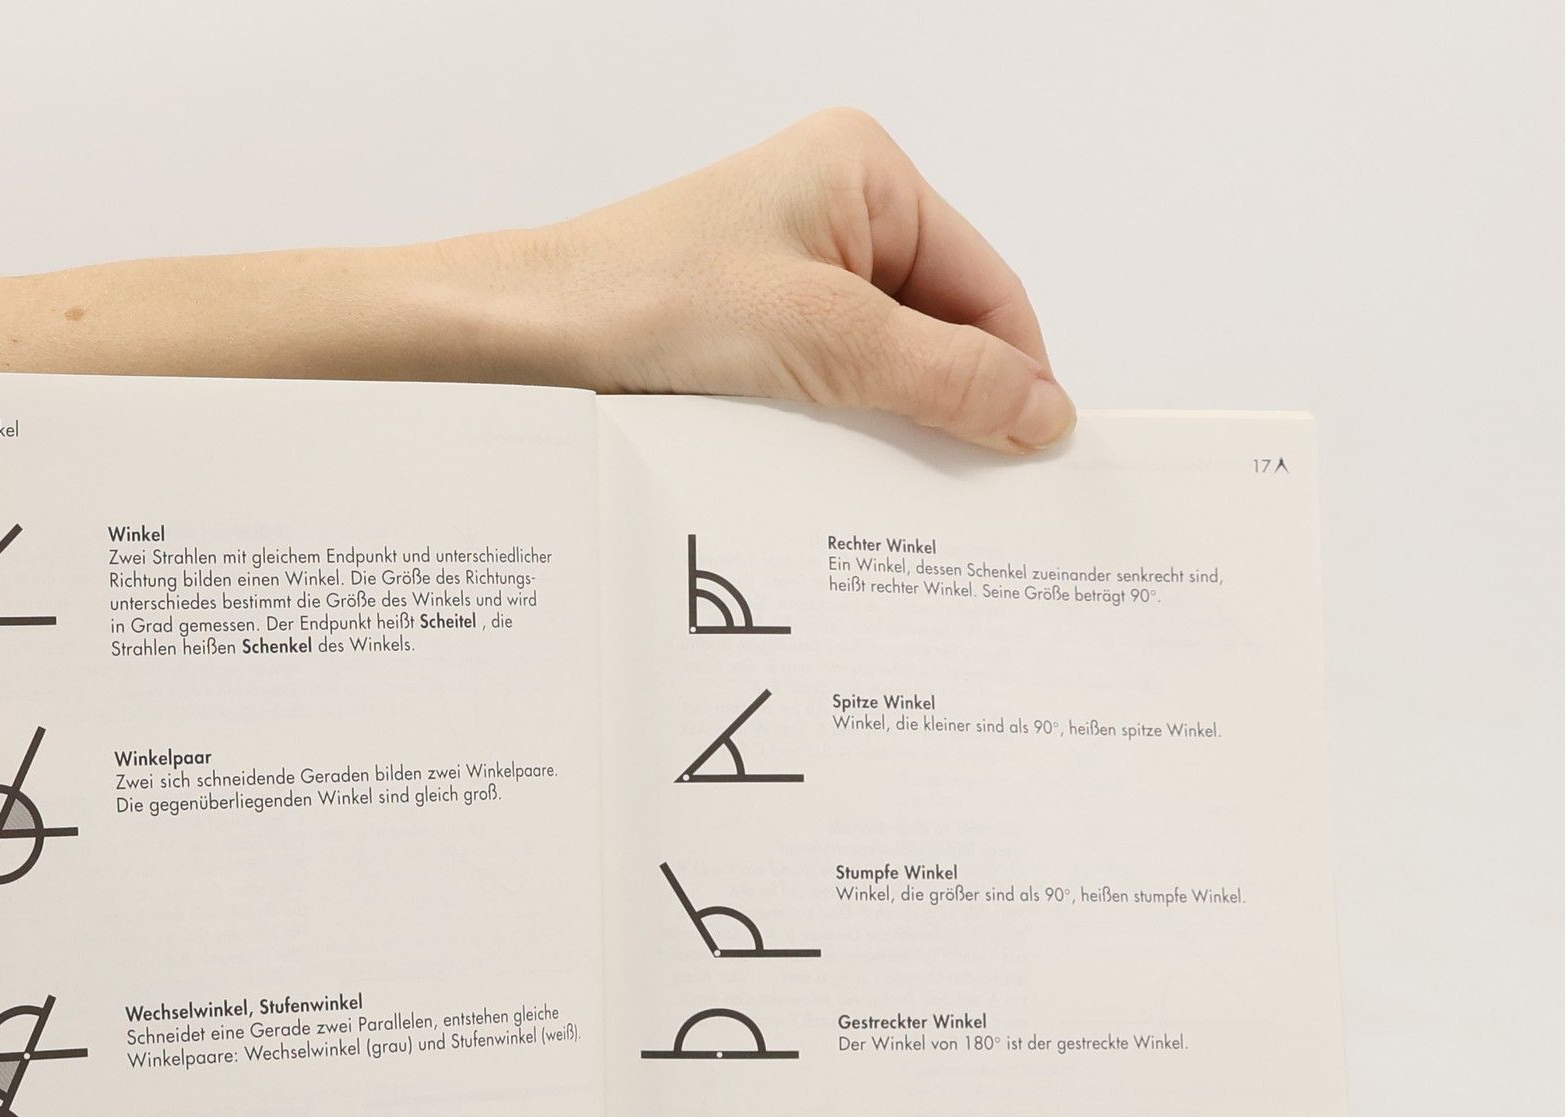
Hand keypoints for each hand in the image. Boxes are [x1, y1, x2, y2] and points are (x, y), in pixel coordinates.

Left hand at [536, 109, 1073, 452]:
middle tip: (974, 495)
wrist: (522, 340)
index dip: (1017, 372)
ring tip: (900, 493)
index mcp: (866, 174)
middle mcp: (835, 215)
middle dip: (956, 406)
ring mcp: (793, 274)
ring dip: (897, 428)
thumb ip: (943, 376)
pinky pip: (834, 387)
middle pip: (943, 328)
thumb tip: (1042, 411)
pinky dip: (847, 434)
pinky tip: (842, 479)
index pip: (987, 284)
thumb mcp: (823, 340)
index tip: (1035, 455)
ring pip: (887, 367)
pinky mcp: (755, 332)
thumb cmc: (644, 302)